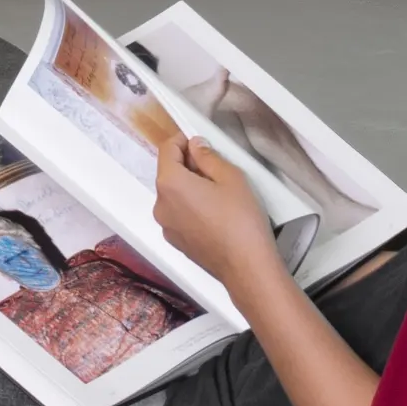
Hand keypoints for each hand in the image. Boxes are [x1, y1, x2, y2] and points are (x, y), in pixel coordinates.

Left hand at [154, 137, 281, 291]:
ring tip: (218, 192)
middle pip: (168, 173)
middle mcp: (160, 204)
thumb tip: (195, 146)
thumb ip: (208, 156)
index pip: (166, 149)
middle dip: (188, 164)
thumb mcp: (230, 177)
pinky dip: (190, 206)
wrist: (245, 266)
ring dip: (189, 186)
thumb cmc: (241, 219)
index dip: (182, 139)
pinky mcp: (175, 241)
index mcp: (170, 183)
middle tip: (216, 167)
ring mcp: (166, 225)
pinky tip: (214, 213)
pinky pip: (178, 214)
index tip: (199, 140)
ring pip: (173, 195)